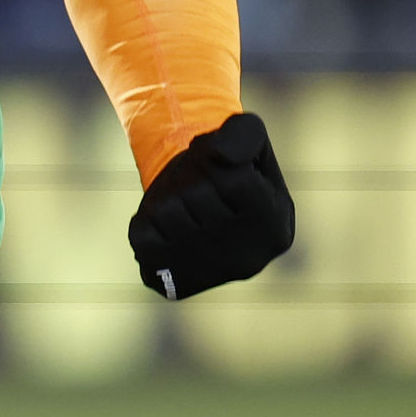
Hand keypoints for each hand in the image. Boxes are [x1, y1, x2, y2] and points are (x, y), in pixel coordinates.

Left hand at [127, 112, 294, 299]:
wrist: (211, 209)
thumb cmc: (232, 167)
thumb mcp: (250, 138)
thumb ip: (243, 134)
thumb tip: (219, 154)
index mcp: (275, 227)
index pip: (235, 179)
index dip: (214, 154)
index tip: (215, 155)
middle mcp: (246, 260)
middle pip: (196, 193)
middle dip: (190, 172)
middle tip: (199, 178)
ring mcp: (206, 275)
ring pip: (165, 211)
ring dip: (168, 193)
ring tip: (184, 200)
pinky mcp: (170, 283)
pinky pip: (140, 235)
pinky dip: (147, 218)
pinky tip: (168, 224)